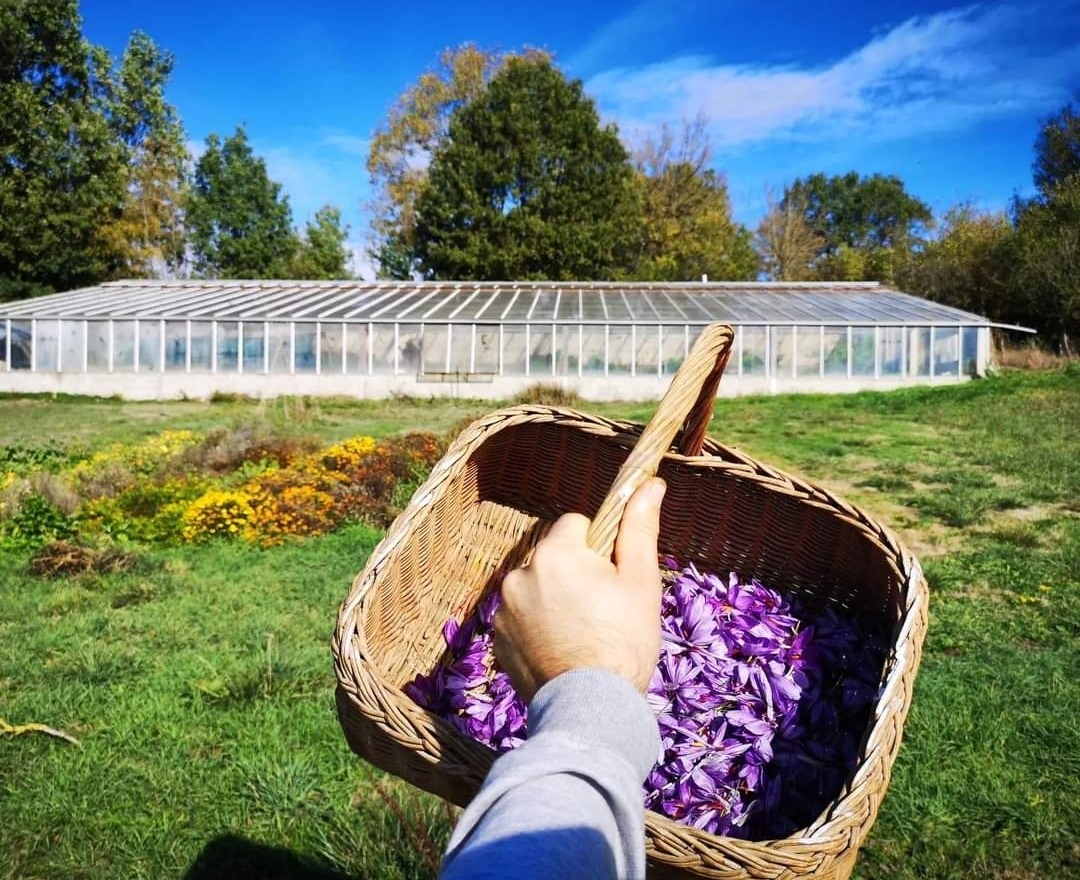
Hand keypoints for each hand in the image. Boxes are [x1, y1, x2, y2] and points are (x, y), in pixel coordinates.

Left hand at [494, 478, 666, 702]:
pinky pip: (520, 617)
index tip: (610, 579)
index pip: (576, 524)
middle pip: (553, 556)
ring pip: (536, 586)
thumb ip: (639, 528)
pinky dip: (537, 627)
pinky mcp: (497, 638)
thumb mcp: (640, 581)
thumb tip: (650, 483)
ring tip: (581, 635)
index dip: (598, 548)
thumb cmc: (623, 642)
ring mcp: (504, 609)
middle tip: (600, 611)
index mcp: (555, 553)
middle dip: (574, 573)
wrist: (590, 708)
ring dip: (553, 599)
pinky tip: (561, 650)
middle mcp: (520, 574)